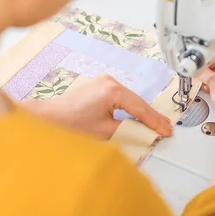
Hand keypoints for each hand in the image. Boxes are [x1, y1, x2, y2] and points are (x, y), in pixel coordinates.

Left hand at [24, 75, 172, 139]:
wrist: (48, 118)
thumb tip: (144, 134)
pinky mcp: (100, 87)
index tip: (166, 131)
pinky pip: (122, 98)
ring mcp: (105, 82)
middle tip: (167, 129)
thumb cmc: (70, 123)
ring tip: (157, 125)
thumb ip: (128, 131)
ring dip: (142, 113)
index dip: (155, 122)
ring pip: (131, 99)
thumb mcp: (104, 132)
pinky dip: (131, 109)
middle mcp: (110, 81)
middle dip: (151, 117)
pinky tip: (139, 117)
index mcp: (112, 90)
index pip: (141, 108)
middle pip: (138, 102)